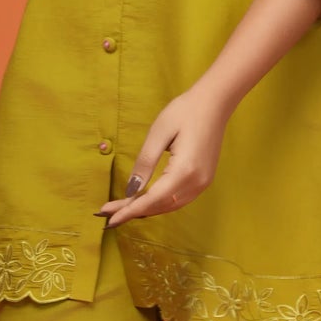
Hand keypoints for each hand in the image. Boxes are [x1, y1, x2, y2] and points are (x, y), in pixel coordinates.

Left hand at [96, 85, 228, 226]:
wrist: (214, 103)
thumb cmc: (184, 112)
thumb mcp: (158, 133)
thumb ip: (144, 164)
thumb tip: (130, 190)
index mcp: (185, 170)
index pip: (152, 199)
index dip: (129, 210)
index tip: (107, 218)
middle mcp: (196, 182)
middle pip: (159, 206)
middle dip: (132, 211)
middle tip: (107, 213)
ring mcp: (203, 183)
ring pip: (170, 206)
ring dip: (146, 209)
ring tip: (121, 209)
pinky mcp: (204, 180)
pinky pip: (179, 199)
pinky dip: (159, 203)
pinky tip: (145, 202)